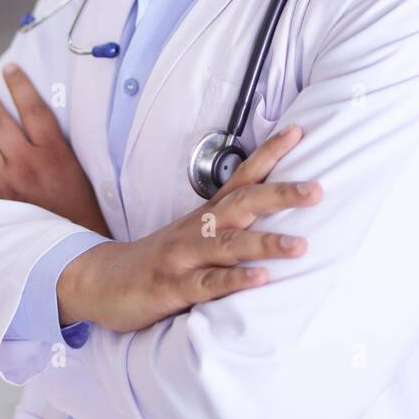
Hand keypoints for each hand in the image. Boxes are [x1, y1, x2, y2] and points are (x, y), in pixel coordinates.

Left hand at [0, 63, 110, 233]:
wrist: (73, 248)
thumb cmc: (81, 205)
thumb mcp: (78, 167)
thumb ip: (56, 142)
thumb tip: (37, 114)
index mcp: (54, 153)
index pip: (32, 108)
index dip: (20, 84)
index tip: (10, 68)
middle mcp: (27, 164)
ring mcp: (8, 183)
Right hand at [56, 124, 322, 332]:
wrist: (101, 280)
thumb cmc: (159, 259)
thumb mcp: (194, 234)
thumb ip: (229, 224)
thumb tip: (272, 210)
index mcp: (206, 215)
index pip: (242, 177)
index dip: (270, 154)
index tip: (298, 131)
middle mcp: (197, 229)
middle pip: (242, 204)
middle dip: (280, 195)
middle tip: (317, 189)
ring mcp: (185, 257)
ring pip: (229, 245)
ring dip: (265, 243)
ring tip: (300, 245)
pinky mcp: (174, 287)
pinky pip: (208, 285)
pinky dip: (234, 280)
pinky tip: (260, 279)